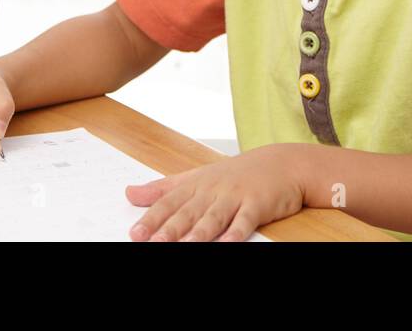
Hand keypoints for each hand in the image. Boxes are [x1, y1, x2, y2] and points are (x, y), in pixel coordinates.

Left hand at [126, 143, 304, 241]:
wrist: (282, 163)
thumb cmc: (237, 174)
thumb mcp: (196, 177)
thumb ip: (163, 188)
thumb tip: (129, 193)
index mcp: (196, 184)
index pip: (170, 202)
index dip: (152, 217)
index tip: (136, 233)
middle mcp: (213, 189)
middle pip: (189, 211)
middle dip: (170, 228)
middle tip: (154, 243)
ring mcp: (236, 195)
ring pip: (214, 217)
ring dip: (200, 233)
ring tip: (186, 246)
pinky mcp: (257, 204)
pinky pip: (245, 220)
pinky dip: (237, 232)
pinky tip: (228, 243)